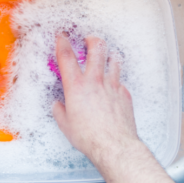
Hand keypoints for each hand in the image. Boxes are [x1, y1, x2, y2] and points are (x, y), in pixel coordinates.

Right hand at [52, 35, 140, 166]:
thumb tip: (59, 106)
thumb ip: (60, 111)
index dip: (62, 42)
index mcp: (76, 87)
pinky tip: (113, 85)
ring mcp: (112, 86)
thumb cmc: (90, 137)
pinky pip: (120, 81)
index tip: (62, 37)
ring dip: (108, 55)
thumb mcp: (65, 125)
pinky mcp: (124, 94)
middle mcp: (95, 81)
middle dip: (92, 39)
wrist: (114, 145)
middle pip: (96, 48)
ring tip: (106, 56)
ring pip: (113, 59)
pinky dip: (116, 80)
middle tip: (89, 39)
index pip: (66, 56)